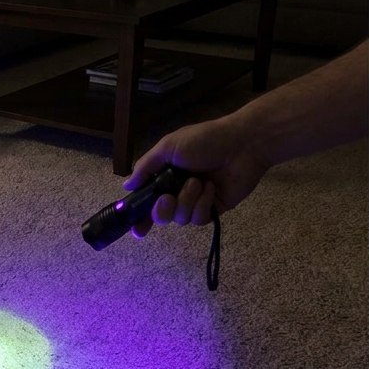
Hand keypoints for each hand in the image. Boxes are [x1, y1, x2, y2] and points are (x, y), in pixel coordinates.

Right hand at [124, 114, 269, 238]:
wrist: (242, 145)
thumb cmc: (205, 140)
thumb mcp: (169, 146)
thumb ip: (146, 167)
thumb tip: (127, 185)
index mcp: (165, 175)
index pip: (147, 201)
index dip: (139, 216)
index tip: (136, 228)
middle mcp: (178, 190)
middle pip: (161, 216)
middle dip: (162, 211)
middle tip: (168, 199)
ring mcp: (196, 201)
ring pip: (180, 218)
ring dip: (187, 200)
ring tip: (199, 181)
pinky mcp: (213, 209)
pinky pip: (199, 218)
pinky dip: (203, 203)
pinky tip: (212, 188)